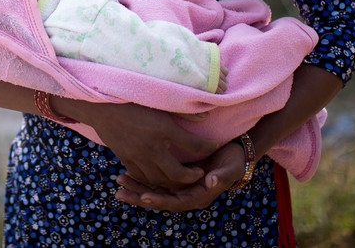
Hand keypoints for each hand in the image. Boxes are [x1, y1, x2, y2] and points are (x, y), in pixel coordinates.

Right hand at [56, 99, 219, 190]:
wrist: (100, 106)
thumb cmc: (131, 99)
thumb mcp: (159, 100)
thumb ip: (183, 110)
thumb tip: (205, 117)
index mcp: (163, 129)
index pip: (194, 145)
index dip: (209, 146)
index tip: (216, 145)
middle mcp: (152, 147)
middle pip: (178, 173)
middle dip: (192, 176)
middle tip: (200, 171)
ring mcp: (138, 156)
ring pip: (161, 180)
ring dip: (174, 182)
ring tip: (182, 177)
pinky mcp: (126, 160)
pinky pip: (144, 178)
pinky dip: (154, 181)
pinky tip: (160, 177)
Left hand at [114, 140, 245, 211]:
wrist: (235, 153)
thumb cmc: (234, 160)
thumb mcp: (232, 167)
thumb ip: (222, 176)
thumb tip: (211, 181)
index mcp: (199, 196)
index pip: (175, 202)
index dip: (160, 200)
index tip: (144, 196)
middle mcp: (187, 194)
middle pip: (160, 199)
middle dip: (139, 196)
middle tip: (120, 192)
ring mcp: (180, 187)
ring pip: (155, 190)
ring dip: (137, 187)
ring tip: (119, 182)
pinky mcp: (176, 177)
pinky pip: (156, 180)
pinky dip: (142, 178)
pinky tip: (128, 172)